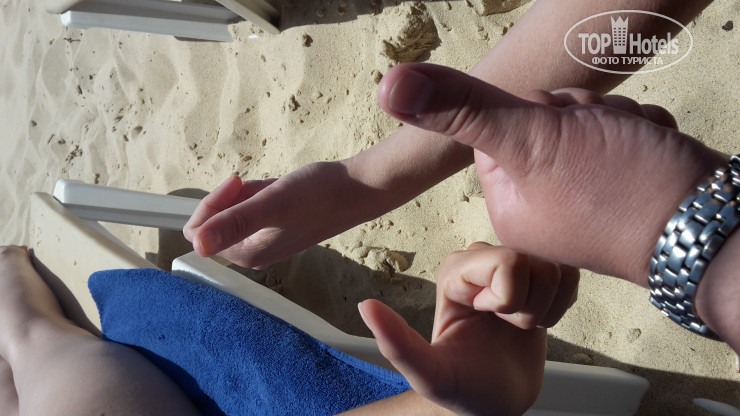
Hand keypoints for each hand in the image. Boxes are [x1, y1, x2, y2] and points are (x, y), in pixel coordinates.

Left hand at [184, 162, 367, 267]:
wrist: (361, 188)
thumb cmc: (320, 195)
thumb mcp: (273, 203)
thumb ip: (235, 223)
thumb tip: (197, 245)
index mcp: (248, 254)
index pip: (200, 234)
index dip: (212, 204)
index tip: (237, 183)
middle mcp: (255, 252)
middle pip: (218, 221)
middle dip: (234, 197)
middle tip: (260, 186)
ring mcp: (269, 239)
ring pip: (237, 211)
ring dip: (250, 193)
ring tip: (276, 187)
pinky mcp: (281, 226)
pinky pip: (255, 207)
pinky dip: (263, 192)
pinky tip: (283, 188)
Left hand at [359, 242, 578, 415]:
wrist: (494, 401)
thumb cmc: (463, 388)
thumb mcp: (430, 373)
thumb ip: (397, 343)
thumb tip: (366, 307)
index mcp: (455, 270)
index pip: (506, 262)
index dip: (508, 299)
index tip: (490, 320)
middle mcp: (482, 260)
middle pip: (533, 259)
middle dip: (529, 303)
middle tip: (508, 326)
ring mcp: (513, 267)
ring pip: (555, 266)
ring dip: (546, 306)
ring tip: (521, 326)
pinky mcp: (538, 279)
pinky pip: (569, 273)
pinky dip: (562, 304)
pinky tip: (538, 321)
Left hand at [377, 63, 726, 285]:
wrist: (709, 227)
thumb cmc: (620, 192)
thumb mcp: (530, 140)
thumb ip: (461, 110)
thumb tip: (388, 87)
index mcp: (509, 198)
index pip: (500, 122)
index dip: (534, 112)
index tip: (558, 134)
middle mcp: (543, 200)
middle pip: (546, 117)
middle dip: (580, 117)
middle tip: (599, 148)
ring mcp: (585, 192)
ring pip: (588, 120)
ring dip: (614, 123)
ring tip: (630, 155)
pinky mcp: (623, 181)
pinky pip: (622, 131)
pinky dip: (639, 133)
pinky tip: (649, 156)